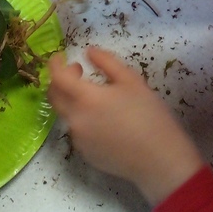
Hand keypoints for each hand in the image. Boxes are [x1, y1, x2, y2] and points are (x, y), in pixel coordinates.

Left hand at [48, 47, 204, 204]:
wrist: (159, 159)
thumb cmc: (148, 115)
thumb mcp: (131, 80)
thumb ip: (106, 62)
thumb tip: (88, 52)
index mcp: (85, 99)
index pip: (57, 78)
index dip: (55, 64)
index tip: (60, 56)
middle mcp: (75, 120)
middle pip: (54, 97)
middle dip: (59, 81)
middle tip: (79, 72)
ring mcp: (79, 140)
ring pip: (66, 114)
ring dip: (72, 100)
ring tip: (97, 97)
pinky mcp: (85, 154)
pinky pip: (77, 131)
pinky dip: (82, 119)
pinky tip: (104, 119)